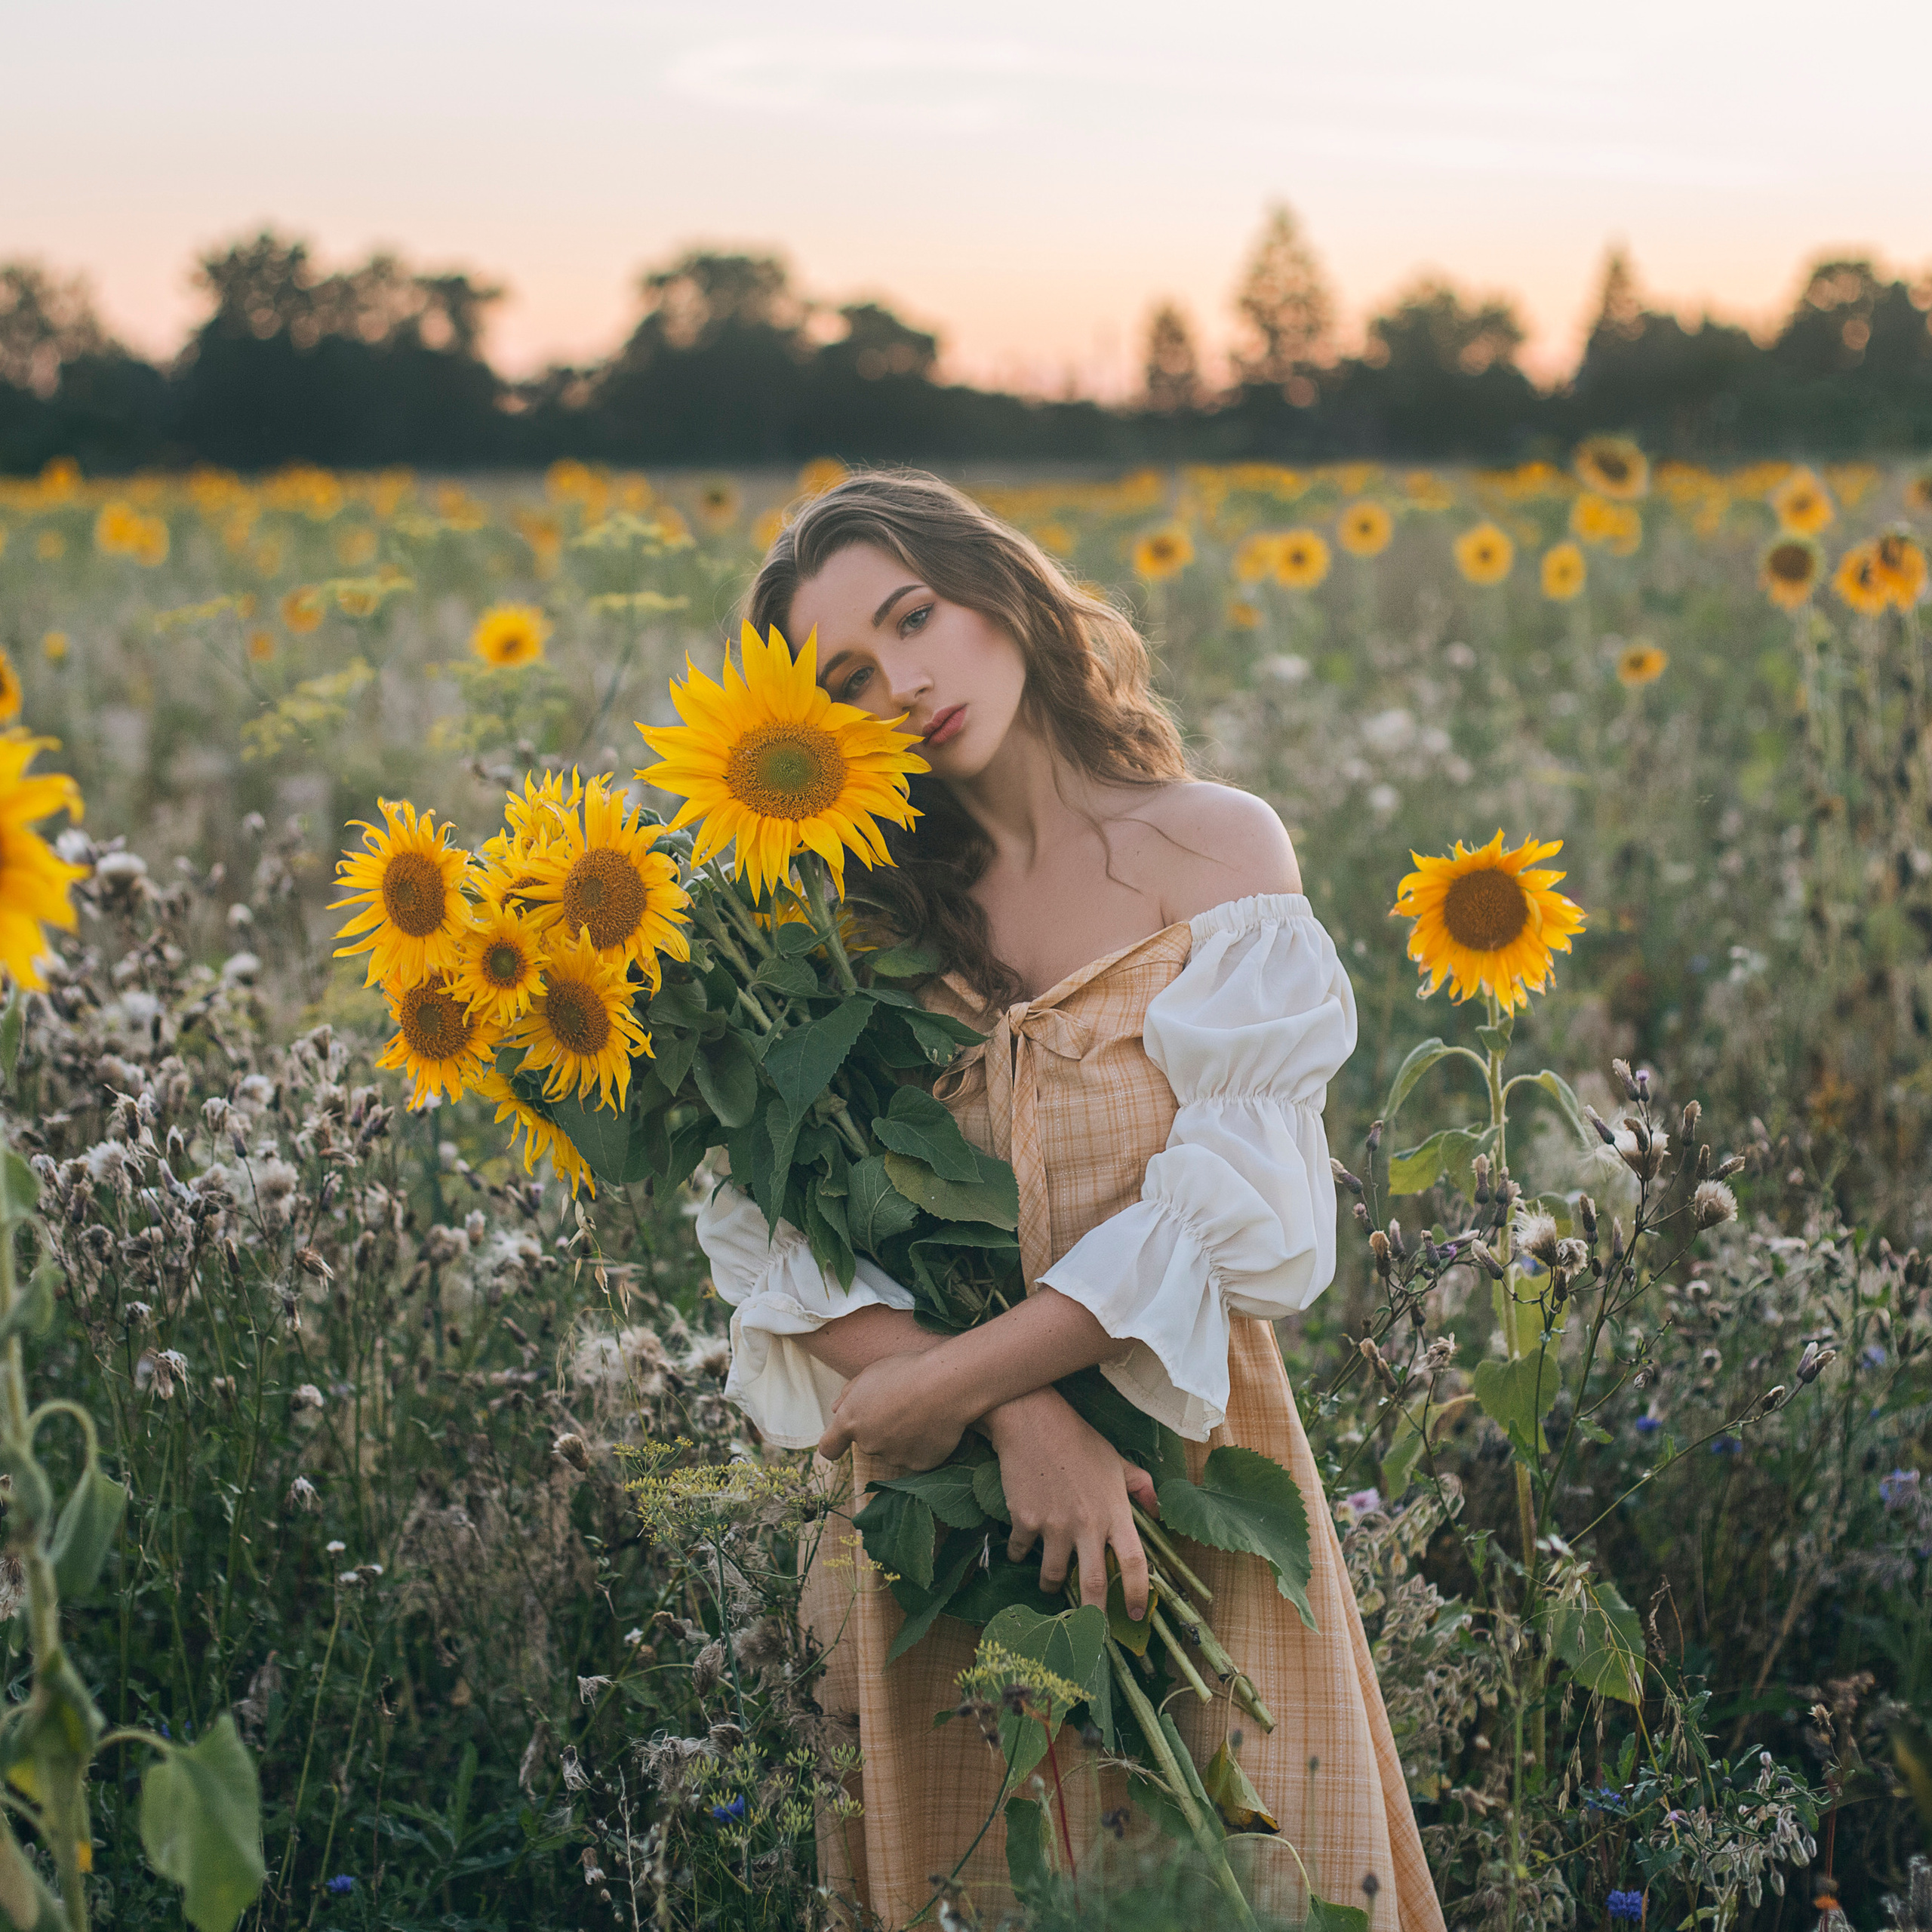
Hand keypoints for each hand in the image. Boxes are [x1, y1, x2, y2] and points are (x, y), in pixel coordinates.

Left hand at [816, 1351, 967, 1469]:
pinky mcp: (918, 1465)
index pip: (829, 1447)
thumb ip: (849, 1394)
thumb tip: (836, 1409)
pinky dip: (924, 1447)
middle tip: (902, 1407)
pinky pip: (918, 1457)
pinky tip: (934, 1426)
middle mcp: (867, 1443)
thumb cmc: (907, 1371)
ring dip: (903, 1438)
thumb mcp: (871, 1372)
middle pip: (869, 1443)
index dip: (835, 1445)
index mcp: (850, 1420)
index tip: (843, 1442)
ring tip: (922, 1413)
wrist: (945, 1384)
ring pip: (894, 1451)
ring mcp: (893, 1457)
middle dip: (881, 1430)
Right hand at [985, 1387, 1158, 1619]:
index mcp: (1115, 1512)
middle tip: (1091, 1632)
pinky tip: (1022, 1546)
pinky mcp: (1025, 1520)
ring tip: (1050, 1582)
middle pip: (1094, 1585)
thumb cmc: (1079, 1440)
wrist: (1033, 1422)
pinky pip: (1022, 1552)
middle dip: (1093, 1616)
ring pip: (1053, 1576)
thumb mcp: (1116, 1460)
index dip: (1139, 1593)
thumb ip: (1141, 1486)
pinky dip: (1021, 1554)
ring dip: (1051, 1584)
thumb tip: (1159, 1510)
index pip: (1135, 1562)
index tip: (1138, 1614)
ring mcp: (1054, 1525)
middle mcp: (1087, 1525)